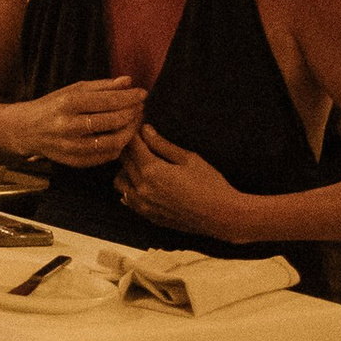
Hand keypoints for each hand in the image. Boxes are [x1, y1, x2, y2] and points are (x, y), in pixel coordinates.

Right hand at [10, 79, 144, 166]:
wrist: (26, 129)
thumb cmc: (52, 105)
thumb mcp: (73, 90)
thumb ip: (102, 86)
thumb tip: (128, 81)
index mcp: (68, 103)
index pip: (107, 101)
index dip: (128, 97)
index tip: (143, 93)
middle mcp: (68, 126)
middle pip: (111, 122)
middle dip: (132, 113)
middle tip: (140, 107)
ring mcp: (71, 146)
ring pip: (111, 143)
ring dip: (129, 132)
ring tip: (135, 121)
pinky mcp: (74, 161)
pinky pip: (104, 157)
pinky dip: (118, 147)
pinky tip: (122, 136)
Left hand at [113, 124, 250, 240]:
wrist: (222, 216)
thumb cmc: (210, 184)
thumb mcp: (188, 159)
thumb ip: (162, 145)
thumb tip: (145, 130)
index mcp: (151, 171)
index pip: (131, 145)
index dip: (134, 131)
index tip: (138, 124)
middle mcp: (142, 188)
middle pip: (123, 161)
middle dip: (129, 147)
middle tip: (139, 138)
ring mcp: (143, 205)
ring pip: (119, 182)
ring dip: (125, 169)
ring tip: (141, 162)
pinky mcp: (148, 215)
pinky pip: (128, 199)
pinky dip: (129, 187)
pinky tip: (143, 181)